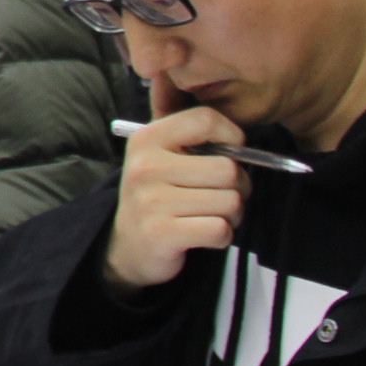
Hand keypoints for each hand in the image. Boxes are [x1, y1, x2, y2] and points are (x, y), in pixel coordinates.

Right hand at [102, 74, 250, 294]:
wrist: (127, 245)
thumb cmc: (159, 195)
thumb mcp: (164, 156)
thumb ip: (193, 136)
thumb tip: (223, 126)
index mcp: (147, 139)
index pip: (206, 120)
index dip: (232, 137)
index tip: (227, 155)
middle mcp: (146, 166)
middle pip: (227, 169)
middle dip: (238, 188)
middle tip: (222, 195)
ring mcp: (151, 200)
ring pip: (230, 202)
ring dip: (232, 215)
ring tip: (211, 216)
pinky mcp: (162, 233)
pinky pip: (220, 229)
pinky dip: (222, 237)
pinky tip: (205, 235)